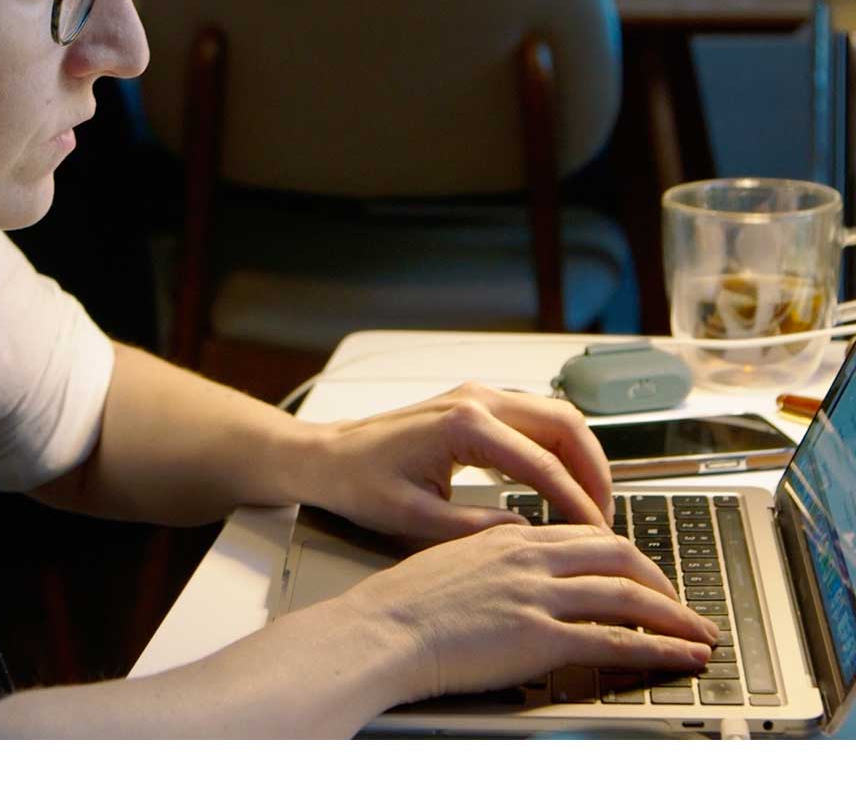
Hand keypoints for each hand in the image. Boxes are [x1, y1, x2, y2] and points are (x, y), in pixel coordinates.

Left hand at [304, 383, 612, 541]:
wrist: (328, 456)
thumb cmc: (360, 483)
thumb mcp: (414, 519)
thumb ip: (476, 530)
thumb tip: (529, 537)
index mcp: (464, 425)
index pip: (543, 464)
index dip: (576, 503)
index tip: (595, 535)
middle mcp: (478, 399)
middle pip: (565, 424)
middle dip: (595, 470)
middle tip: (606, 517)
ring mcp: (477, 395)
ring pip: (555, 417)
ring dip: (581, 456)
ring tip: (592, 504)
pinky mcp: (474, 403)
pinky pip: (534, 419)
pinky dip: (559, 448)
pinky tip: (562, 483)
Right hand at [340, 522, 718, 700]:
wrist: (382, 626)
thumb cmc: (404, 600)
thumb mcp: (451, 554)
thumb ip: (491, 550)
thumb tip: (516, 551)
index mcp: (510, 535)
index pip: (585, 534)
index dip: (624, 553)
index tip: (642, 572)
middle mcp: (531, 557)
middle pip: (618, 555)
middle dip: (661, 579)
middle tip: (682, 602)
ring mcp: (537, 595)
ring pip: (627, 595)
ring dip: (674, 616)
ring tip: (699, 633)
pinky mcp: (539, 636)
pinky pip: (614, 640)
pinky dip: (657, 649)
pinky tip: (679, 657)